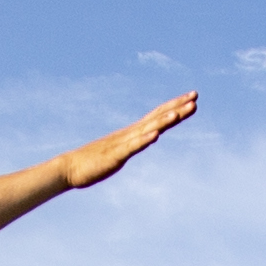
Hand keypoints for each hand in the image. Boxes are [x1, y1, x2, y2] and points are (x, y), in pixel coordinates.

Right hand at [53, 90, 196, 189]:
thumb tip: (147, 139)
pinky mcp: (115, 156)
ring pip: (146, 130)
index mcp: (132, 134)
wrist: (70, 168)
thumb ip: (133, 145)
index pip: (157, 116)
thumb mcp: (120, 152)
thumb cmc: (93, 162)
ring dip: (163, 121)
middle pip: (157, 118)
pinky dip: (144, 141)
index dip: (175, 106)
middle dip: (177, 108)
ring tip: (179, 112)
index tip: (193, 98)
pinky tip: (156, 135)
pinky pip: (131, 147)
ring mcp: (122, 144)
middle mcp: (129, 134)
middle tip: (195, 96)